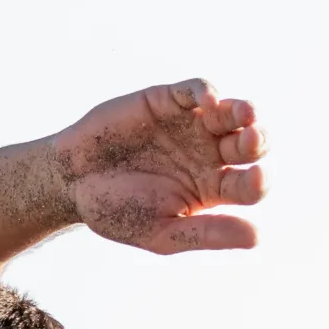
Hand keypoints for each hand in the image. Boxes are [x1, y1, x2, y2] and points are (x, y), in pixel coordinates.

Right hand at [54, 78, 265, 255]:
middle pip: (248, 145)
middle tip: (252, 141)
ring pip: (230, 113)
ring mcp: (190, 126)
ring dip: (243, 111)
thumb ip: (207, 233)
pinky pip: (195, 90)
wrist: (70, 182)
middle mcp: (208, 155)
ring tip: (245, 115)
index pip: (248, 185)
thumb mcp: (161, 232)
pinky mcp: (167, 100)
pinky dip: (205, 91)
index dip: (258, 182)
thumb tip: (257, 238)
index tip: (257, 179)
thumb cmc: (116, 212)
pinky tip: (208, 100)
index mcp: (211, 189)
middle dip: (256, 141)